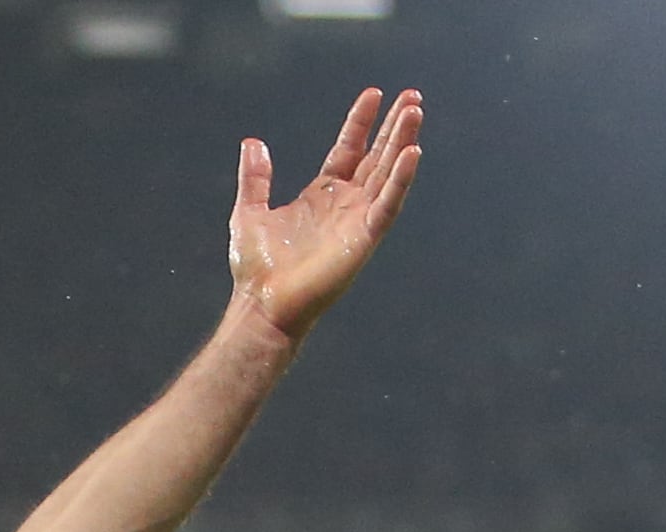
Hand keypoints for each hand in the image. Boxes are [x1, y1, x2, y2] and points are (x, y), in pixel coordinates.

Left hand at [228, 87, 423, 344]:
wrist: (262, 303)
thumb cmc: (256, 267)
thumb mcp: (249, 212)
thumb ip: (255, 178)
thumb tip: (252, 143)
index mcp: (321, 195)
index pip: (348, 150)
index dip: (360, 123)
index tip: (374, 94)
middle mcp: (345, 203)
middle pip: (376, 156)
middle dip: (394, 127)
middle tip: (412, 96)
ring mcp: (357, 219)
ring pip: (388, 173)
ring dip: (403, 142)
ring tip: (415, 112)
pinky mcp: (365, 237)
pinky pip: (388, 203)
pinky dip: (401, 179)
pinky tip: (413, 153)